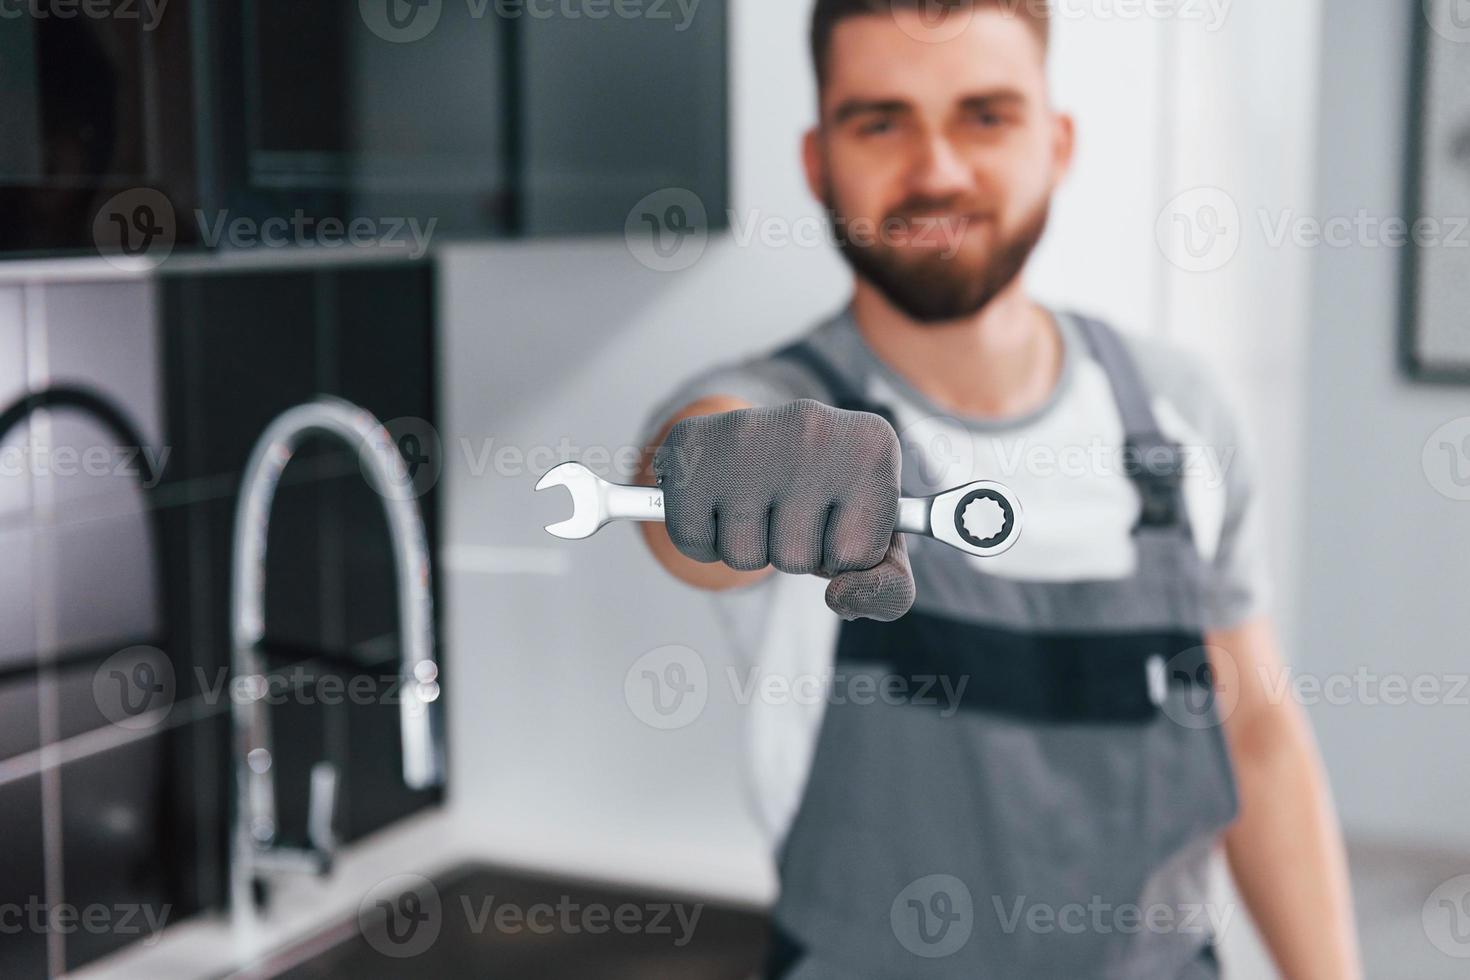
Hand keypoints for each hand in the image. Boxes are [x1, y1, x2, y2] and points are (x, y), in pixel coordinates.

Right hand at [652, 399, 914, 621]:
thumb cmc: (828, 495)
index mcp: (872, 445)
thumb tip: (841, 599)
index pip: (859, 556)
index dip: (844, 551)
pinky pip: (693, 541)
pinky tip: (720, 501)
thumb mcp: (875, 538)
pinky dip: (702, 539)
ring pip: (744, 557)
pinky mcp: (693, 444)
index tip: (839, 512)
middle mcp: (814, 427)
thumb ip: (888, 587)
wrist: (766, 439)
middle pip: (797, 559)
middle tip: (790, 508)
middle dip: (792, 550)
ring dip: (748, 546)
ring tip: (758, 502)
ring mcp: (749, 433)